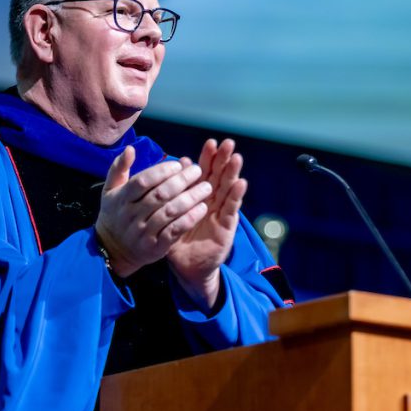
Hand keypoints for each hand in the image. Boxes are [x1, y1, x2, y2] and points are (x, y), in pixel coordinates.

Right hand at [95, 145, 212, 277]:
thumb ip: (119, 168)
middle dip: (181, 181)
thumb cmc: (116, 213)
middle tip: (198, 171)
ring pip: (170, 212)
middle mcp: (131, 215)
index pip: (142, 182)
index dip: (162, 171)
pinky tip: (202, 208)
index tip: (178, 164)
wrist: (114, 249)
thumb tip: (130, 148)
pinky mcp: (155, 247)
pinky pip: (175, 231)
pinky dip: (189, 219)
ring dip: (190, 198)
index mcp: (121, 199)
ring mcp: (143, 232)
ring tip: (206, 187)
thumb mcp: (110, 190)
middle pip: (159, 195)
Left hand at [168, 139, 246, 309]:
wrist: (188, 267)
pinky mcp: (227, 227)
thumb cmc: (178, 239)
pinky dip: (235, 196)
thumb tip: (174, 165)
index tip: (210, 143)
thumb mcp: (170, 214)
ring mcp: (221, 213)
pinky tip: (241, 183)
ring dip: (233, 173)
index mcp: (197, 196)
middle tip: (228, 143)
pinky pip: (231, 209)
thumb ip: (171, 191)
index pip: (204, 173)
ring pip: (227, 189)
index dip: (208, 158)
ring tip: (237, 157)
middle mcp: (212, 202)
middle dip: (223, 160)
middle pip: (219, 177)